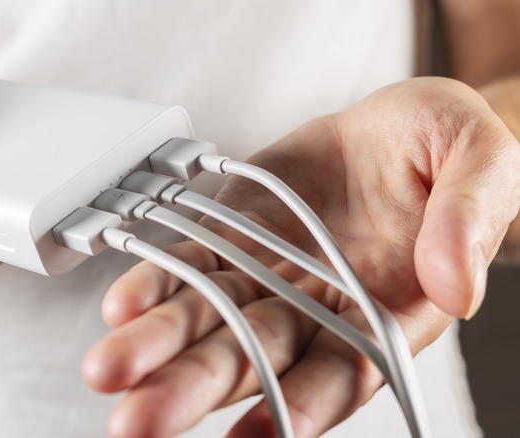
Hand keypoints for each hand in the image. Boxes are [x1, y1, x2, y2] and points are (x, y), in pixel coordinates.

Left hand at [82, 77, 519, 436]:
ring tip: (108, 368)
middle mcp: (318, 307)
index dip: (297, 406)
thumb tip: (456, 287)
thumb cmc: (440, 147)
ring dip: (157, 346)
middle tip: (138, 416)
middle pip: (253, 359)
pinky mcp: (232, 237)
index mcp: (386, 310)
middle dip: (194, 389)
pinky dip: (154, 285)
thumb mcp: (479, 160)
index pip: (341, 374)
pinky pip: (189, 268)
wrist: (390, 123)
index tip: (251, 434)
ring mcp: (269, 274)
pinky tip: (123, 304)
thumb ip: (469, 219)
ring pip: (209, 322)